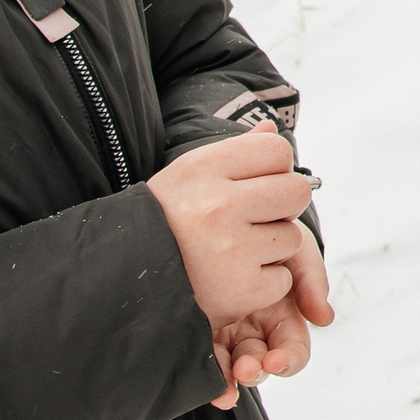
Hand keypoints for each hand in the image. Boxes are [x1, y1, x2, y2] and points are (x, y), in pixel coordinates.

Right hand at [147, 131, 318, 325]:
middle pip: (296, 192)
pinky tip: (233, 278)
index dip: (274, 169)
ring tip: (235, 251)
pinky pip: (282, 280)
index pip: (277, 151)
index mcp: (203, 169)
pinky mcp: (240, 290)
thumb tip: (270, 129)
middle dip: (282, 207)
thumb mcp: (189, 175)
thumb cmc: (166, 221)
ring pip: (292, 238)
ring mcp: (229, 250)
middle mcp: (216, 206)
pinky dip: (264, 284)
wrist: (123, 275)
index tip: (254, 185)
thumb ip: (235, 151)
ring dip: (272, 248)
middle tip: (254, 220)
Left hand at [206, 223, 332, 405]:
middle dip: (259, 368)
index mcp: (280, 309)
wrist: (215, 205)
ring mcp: (224, 326)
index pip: (291, 344)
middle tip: (249, 368)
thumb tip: (324, 318)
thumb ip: (311, 276)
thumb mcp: (293, 243)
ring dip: (238, 373)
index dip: (289, 356)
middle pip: (263, 358)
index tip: (277, 360)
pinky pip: (206, 357)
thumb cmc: (261, 223)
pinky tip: (217, 389)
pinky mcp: (197, 326)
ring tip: (234, 371)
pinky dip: (214, 377)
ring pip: (235, 361)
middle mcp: (253, 322)